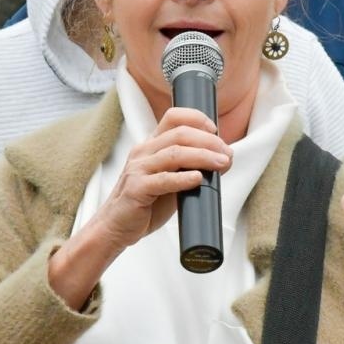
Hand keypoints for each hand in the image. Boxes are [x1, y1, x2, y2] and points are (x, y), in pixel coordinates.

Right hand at [90, 107, 231, 253]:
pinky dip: (183, 178)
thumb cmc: (145, 204)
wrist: (116, 226)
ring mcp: (138, 169)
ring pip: (175, 154)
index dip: (197, 119)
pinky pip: (164, 180)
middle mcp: (143, 152)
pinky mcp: (136, 189)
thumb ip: (190, 168)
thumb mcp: (170, 180)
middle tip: (227, 154)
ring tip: (221, 164)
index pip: (173, 117)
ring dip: (203, 157)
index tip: (216, 131)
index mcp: (151, 146)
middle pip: (179, 134)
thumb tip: (222, 161)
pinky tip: (198, 179)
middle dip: (208, 142)